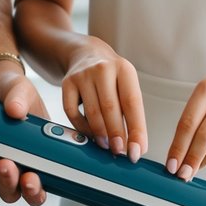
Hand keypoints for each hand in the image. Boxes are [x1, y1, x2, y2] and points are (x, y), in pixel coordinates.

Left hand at [0, 62, 47, 205]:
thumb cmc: (14, 90)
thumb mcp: (22, 90)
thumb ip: (21, 98)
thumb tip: (15, 111)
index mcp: (39, 153)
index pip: (42, 184)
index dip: (36, 191)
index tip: (30, 179)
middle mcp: (19, 163)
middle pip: (15, 190)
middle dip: (10, 184)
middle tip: (5, 165)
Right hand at [61, 36, 146, 161]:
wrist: (86, 53)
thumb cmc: (111, 76)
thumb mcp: (126, 85)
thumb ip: (130, 112)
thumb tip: (135, 145)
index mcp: (124, 70)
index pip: (132, 103)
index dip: (136, 129)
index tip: (138, 150)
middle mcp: (103, 69)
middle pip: (110, 108)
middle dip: (116, 134)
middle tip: (121, 151)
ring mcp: (83, 75)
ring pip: (91, 112)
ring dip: (100, 134)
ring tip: (107, 146)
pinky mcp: (67, 83)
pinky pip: (72, 112)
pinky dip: (82, 128)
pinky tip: (90, 135)